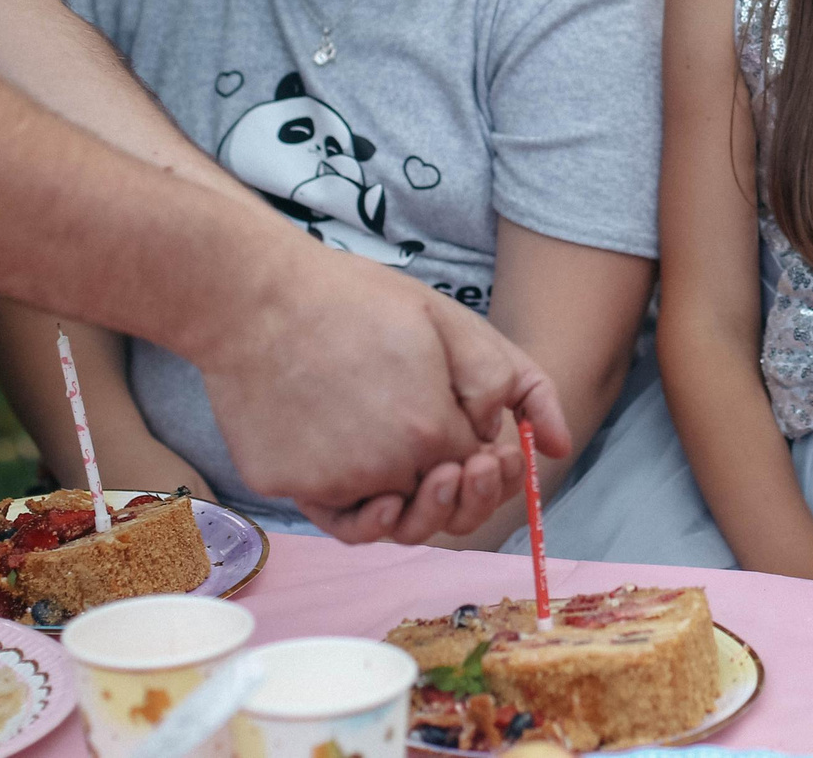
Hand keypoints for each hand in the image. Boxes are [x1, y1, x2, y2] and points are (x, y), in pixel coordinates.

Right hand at [193, 245, 569, 540]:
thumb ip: (514, 382)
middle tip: (452, 456)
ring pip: (387, 518)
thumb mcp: (452, 321)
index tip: (483, 443)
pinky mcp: (284, 486)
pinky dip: (357, 505)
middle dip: (459, 490)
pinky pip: (333, 513)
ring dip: (410, 499)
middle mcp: (382, 470)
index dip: (488, 463)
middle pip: (438, 510)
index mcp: (430, 431)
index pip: (479, 476)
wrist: (254, 295)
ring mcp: (328, 483)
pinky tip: (371, 482)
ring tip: (410, 459)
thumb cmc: (355, 299)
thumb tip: (558, 444)